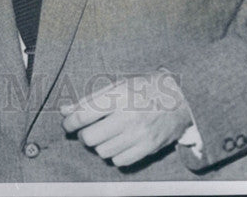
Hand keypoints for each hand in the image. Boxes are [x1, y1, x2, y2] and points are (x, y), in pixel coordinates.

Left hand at [59, 72, 193, 166]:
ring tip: (104, 134)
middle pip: (90, 137)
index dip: (70, 122)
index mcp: (119, 96)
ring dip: (98, 145)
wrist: (180, 98)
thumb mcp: (118, 85)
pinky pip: (119, 161)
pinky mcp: (148, 148)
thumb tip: (65, 110)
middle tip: (87, 129)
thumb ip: (90, 99)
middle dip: (83, 134)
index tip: (67, 124)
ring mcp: (140, 134)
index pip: (84, 114)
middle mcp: (129, 116)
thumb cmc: (145, 88)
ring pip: (102, 151)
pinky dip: (113, 154)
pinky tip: (118, 143)